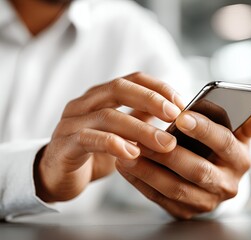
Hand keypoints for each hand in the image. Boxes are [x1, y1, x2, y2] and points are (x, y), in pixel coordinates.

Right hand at [34, 72, 183, 201]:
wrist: (58, 174)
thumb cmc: (95, 151)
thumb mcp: (123, 133)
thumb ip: (141, 119)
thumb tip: (174, 113)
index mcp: (100, 96)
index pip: (132, 79)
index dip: (158, 87)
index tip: (181, 102)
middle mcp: (85, 103)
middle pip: (119, 89)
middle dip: (150, 99)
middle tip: (175, 115)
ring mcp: (71, 122)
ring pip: (107, 116)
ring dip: (140, 129)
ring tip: (164, 143)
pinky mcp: (63, 145)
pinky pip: (87, 139)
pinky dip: (113, 144)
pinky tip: (132, 153)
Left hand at [116, 108, 250, 218]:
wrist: (214, 178)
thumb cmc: (220, 148)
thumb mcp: (237, 133)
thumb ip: (246, 121)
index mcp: (239, 159)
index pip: (223, 142)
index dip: (203, 130)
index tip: (180, 117)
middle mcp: (226, 184)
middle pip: (197, 169)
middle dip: (168, 154)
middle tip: (143, 138)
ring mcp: (205, 201)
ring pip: (175, 188)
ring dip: (149, 170)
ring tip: (127, 152)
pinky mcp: (185, 211)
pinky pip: (161, 198)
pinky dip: (141, 183)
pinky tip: (127, 167)